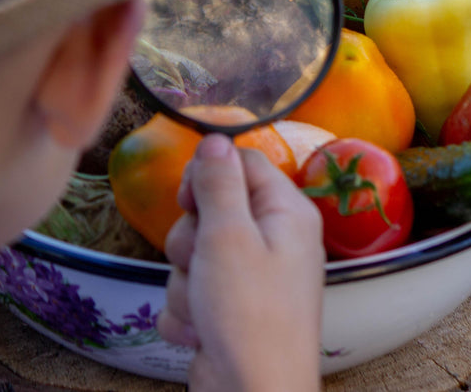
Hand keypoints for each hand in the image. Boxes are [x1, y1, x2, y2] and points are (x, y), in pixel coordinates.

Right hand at [157, 134, 323, 391]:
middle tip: (201, 263)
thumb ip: (218, 183)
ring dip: (184, 282)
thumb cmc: (249, 318)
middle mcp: (274, 241)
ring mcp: (252, 278)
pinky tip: (201, 332)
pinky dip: (187, 312)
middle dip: (190, 240)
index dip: (208, 177)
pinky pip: (191, 291)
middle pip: (211, 209)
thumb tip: (214, 138)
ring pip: (193, 254)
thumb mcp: (227, 237)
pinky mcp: (229, 309)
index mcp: (286, 213)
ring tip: (204, 307)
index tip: (190, 200)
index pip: (242, 164)